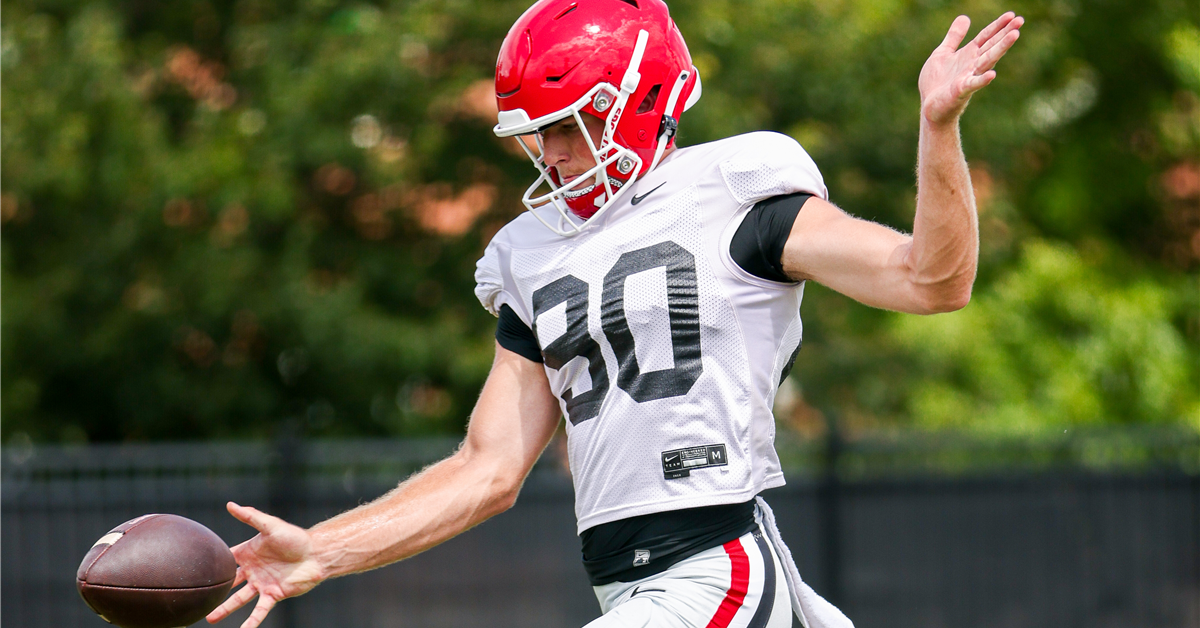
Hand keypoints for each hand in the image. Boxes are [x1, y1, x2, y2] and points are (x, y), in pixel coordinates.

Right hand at [206, 502, 324, 627]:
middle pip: (229, 582)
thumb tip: (230, 504)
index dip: (213, 564)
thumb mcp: (270, 525)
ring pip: (240, 599)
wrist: (317, 553)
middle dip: (214, 590)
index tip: (192, 569)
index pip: (226, 559)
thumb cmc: (295, 537)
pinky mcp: (274, 594)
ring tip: (210, 618)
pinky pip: (260, 610)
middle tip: (197, 599)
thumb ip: (250, 516)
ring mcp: (262, 583)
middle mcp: (253, 569)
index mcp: (249, 553)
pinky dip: (252, 621)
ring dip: (226, 609)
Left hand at [919, 12, 1023, 124]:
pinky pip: (973, 84)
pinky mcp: (960, 91)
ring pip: (988, 60)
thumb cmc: (936, 82)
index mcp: (968, 55)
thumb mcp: (942, 53)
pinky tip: (992, 74)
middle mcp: (972, 64)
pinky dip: (982, 80)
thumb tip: (965, 17)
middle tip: (1020, 21)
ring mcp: (969, 77)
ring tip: (1014, 35)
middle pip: (991, 46)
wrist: (930, 107)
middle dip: (1005, 34)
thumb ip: (954, 37)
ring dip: (1001, 48)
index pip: (986, 36)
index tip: (1012, 15)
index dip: (998, 25)